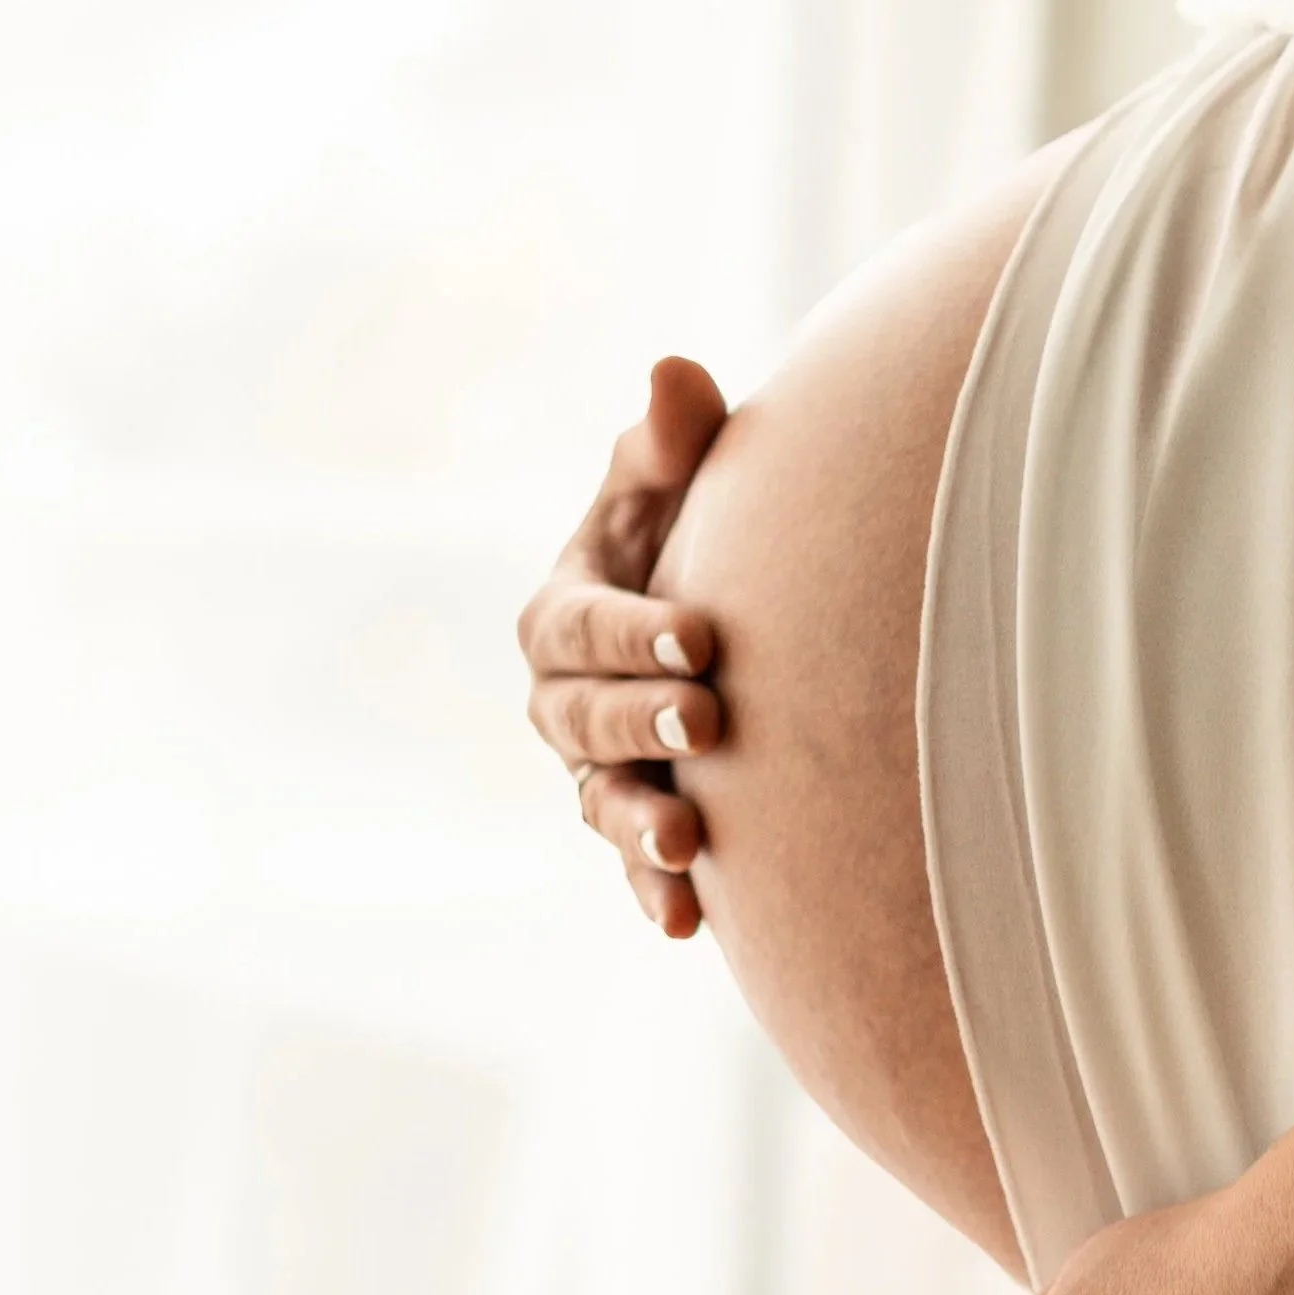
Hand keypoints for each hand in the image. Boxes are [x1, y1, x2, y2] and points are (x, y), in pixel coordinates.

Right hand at [518, 357, 729, 937]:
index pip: (585, 624)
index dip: (635, 631)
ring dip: (638, 826)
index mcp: (562, 614)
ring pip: (601, 802)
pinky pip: (635, 865)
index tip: (702, 635)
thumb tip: (677, 374)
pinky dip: (657, 891)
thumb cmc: (694, 535)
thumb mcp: (676, 487)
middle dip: (640, 721)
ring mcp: (597, 772)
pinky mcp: (641, 825)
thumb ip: (672, 443)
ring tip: (684, 842)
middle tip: (708, 718)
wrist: (731, 623)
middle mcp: (563, 702)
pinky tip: (689, 920)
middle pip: (584, 719)